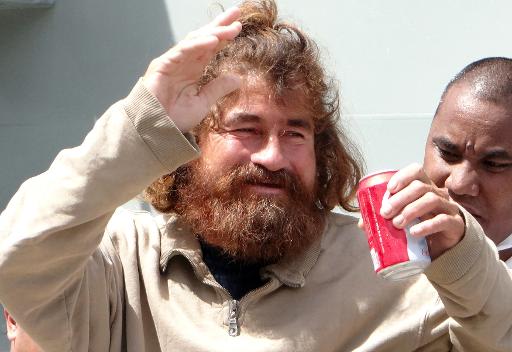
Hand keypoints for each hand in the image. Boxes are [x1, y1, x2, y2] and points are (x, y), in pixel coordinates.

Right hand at [143, 7, 242, 131]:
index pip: (211, 47)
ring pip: (195, 41)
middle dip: (220, 24)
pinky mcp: (163, 66)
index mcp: (193, 69)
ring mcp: (173, 62)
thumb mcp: (203, 103)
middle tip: (237, 12)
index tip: (239, 26)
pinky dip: (197, 45)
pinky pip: (182, 51)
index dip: (225, 36)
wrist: (154, 130)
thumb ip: (218, 89)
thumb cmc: (174, 118)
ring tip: (231, 27)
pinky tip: (213, 40)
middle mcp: (184, 62)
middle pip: (204, 37)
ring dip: (213, 32)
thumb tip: (237, 79)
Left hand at [379, 163, 464, 259]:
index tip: (389, 189)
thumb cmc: (420, 228)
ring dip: (411, 210)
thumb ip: (384, 218)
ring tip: (397, 224)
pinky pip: (443, 220)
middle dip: (400, 199)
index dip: (403, 177)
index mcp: (424, 187)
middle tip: (385, 213)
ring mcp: (449, 208)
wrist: (444, 248)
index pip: (417, 171)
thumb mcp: (401, 219)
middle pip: (420, 187)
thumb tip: (361, 223)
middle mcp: (438, 193)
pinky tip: (414, 232)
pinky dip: (427, 225)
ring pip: (431, 199)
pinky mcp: (456, 224)